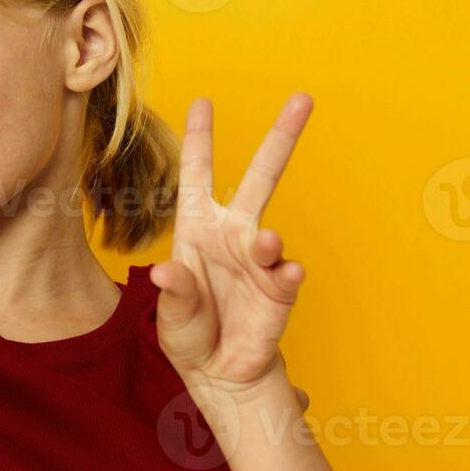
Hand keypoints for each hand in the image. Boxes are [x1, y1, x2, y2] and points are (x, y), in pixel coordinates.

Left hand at [151, 94, 313, 403]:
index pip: (198, 174)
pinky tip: (284, 275)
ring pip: (270, 233)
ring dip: (267, 240)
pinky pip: (286, 275)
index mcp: (197, 228)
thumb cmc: (188, 332)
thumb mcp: (170, 312)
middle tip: (303, 99)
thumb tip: (167, 272)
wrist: (218, 371)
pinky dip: (286, 274)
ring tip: (265, 245)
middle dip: (280, 138)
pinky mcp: (279, 290)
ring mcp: (258, 261)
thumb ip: (173, 292)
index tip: (202, 100)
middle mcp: (232, 235)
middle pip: (259, 178)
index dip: (198, 138)